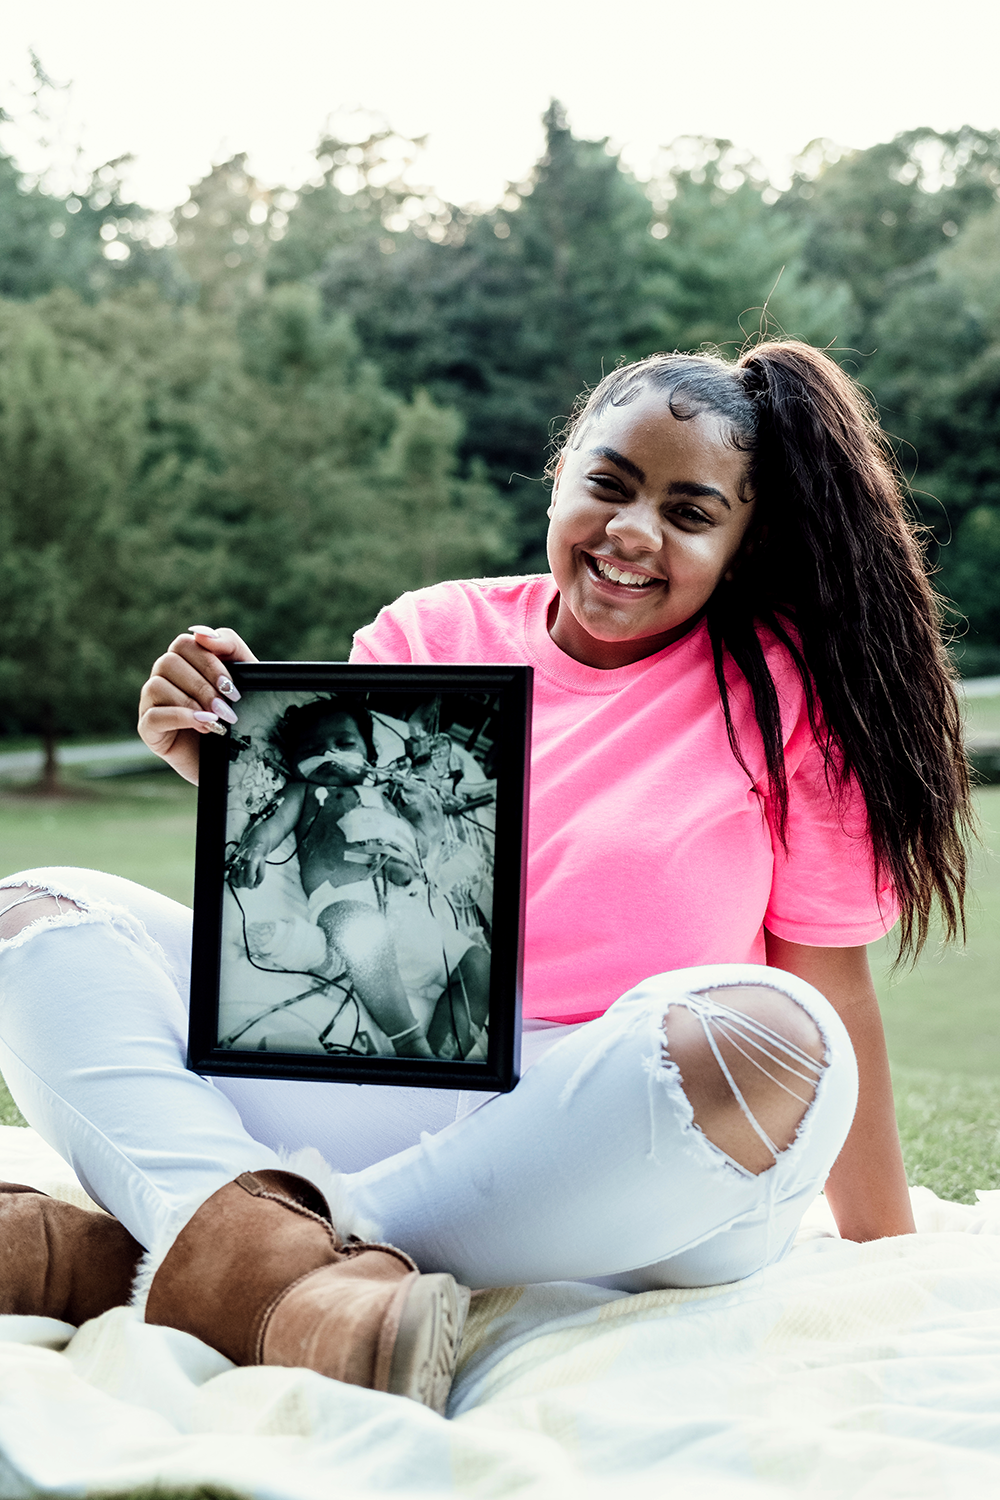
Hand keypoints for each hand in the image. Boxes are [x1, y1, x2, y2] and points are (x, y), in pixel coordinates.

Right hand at [138, 625, 257, 784]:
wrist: (236, 761)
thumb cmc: (239, 715)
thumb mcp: (245, 678)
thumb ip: (230, 647)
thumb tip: (201, 633)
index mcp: (185, 662)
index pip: (185, 643)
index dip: (209, 662)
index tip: (232, 687)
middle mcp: (163, 678)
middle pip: (169, 662)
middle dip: (203, 685)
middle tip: (228, 708)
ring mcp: (151, 703)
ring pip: (157, 685)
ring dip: (192, 702)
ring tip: (218, 721)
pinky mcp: (148, 729)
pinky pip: (154, 714)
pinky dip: (181, 717)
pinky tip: (204, 725)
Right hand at [228, 844, 267, 889]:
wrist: (255, 840)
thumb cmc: (259, 852)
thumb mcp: (263, 864)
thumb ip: (260, 876)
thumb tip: (256, 885)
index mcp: (250, 862)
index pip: (248, 878)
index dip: (250, 885)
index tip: (252, 886)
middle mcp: (241, 861)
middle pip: (240, 880)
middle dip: (245, 884)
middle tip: (248, 884)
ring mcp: (234, 861)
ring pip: (232, 877)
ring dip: (237, 883)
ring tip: (242, 882)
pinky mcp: (230, 860)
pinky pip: (227, 872)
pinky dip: (229, 877)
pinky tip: (234, 879)